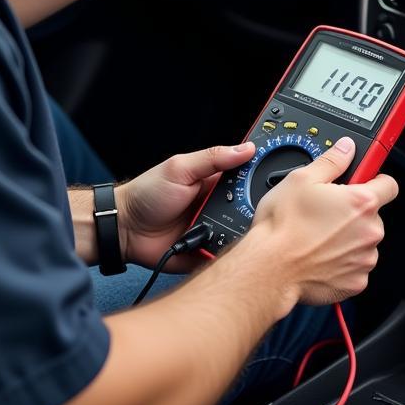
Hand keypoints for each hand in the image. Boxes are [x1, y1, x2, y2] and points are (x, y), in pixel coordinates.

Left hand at [118, 141, 256, 269]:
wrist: (124, 230)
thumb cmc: (147, 194)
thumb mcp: (180, 168)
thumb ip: (213, 158)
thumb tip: (246, 148)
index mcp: (214, 181)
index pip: (246, 176)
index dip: (262, 176)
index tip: (281, 175)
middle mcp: (217, 205)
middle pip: (249, 207)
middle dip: (257, 209)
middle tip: (263, 210)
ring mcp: (213, 229)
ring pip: (241, 232)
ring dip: (244, 232)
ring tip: (249, 232)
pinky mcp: (206, 251)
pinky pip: (225, 256)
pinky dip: (230, 255)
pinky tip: (234, 252)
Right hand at [250, 137, 398, 306]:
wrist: (270, 268)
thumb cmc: (283, 226)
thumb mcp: (302, 178)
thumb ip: (332, 160)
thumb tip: (346, 148)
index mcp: (361, 203)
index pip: (389, 184)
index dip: (375, 180)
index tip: (363, 183)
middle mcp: (370, 232)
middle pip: (373, 215)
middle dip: (355, 212)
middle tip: (328, 212)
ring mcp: (364, 260)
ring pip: (364, 241)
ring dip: (350, 238)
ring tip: (320, 235)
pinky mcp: (356, 283)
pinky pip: (356, 266)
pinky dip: (344, 262)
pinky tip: (322, 255)